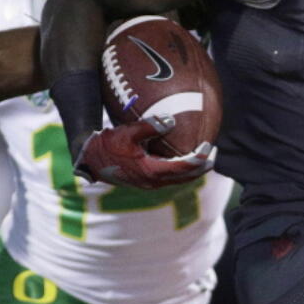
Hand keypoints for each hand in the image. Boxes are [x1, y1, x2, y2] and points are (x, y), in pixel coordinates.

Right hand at [74, 116, 215, 188]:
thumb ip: (151, 126)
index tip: (210, 146)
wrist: (89, 160)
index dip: (200, 158)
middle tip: (214, 152)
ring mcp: (149, 183)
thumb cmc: (107, 145)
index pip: (184, 168)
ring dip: (193, 169)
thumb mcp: (128, 132)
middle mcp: (153, 182)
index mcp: (151, 171)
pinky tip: (184, 157)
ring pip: (179, 179)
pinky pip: (170, 177)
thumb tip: (172, 120)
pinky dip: (182, 169)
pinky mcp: (145, 180)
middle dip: (202, 166)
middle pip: (186, 177)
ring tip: (205, 156)